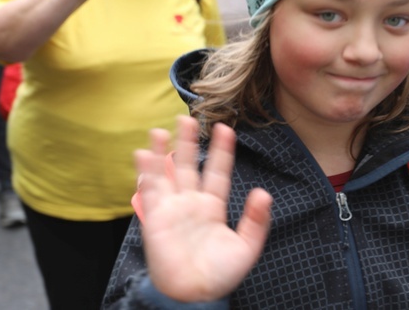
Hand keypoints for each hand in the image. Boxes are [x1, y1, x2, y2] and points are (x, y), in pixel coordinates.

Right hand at [135, 116, 272, 301]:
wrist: (195, 295)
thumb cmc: (221, 274)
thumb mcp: (247, 247)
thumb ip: (256, 220)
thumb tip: (264, 193)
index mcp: (213, 206)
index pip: (217, 171)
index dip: (221, 150)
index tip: (225, 128)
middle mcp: (192, 203)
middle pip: (189, 165)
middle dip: (188, 142)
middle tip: (187, 117)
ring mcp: (172, 209)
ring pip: (166, 173)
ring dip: (163, 152)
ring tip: (161, 129)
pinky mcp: (155, 219)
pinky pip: (150, 191)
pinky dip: (146, 172)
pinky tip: (144, 154)